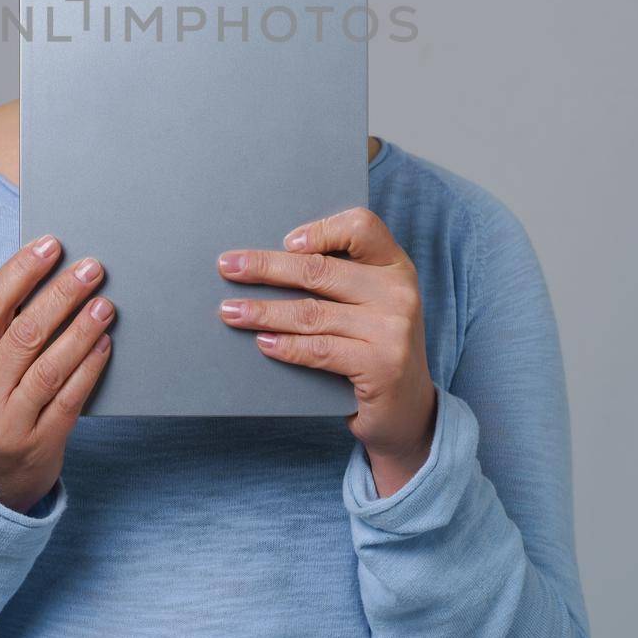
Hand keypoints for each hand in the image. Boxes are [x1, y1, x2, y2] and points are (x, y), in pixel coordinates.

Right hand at [0, 235, 113, 512]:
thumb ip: (0, 335)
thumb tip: (46, 279)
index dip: (20, 272)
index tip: (50, 245)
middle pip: (25, 333)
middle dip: (62, 294)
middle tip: (92, 268)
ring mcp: (9, 422)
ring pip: (51, 366)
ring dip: (82, 329)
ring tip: (105, 303)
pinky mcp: (40, 444)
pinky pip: (71, 398)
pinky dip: (90, 367)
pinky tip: (105, 344)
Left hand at [216, 207, 437, 494]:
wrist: (409, 410)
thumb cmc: (374, 347)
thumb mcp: (368, 305)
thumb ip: (337, 282)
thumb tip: (264, 265)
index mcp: (394, 266)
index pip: (363, 227)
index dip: (322, 229)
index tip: (285, 241)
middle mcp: (399, 292)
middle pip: (320, 270)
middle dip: (266, 267)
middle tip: (227, 267)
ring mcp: (393, 330)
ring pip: (311, 313)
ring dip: (263, 311)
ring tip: (230, 311)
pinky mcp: (381, 366)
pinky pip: (320, 350)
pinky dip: (286, 346)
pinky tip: (262, 343)